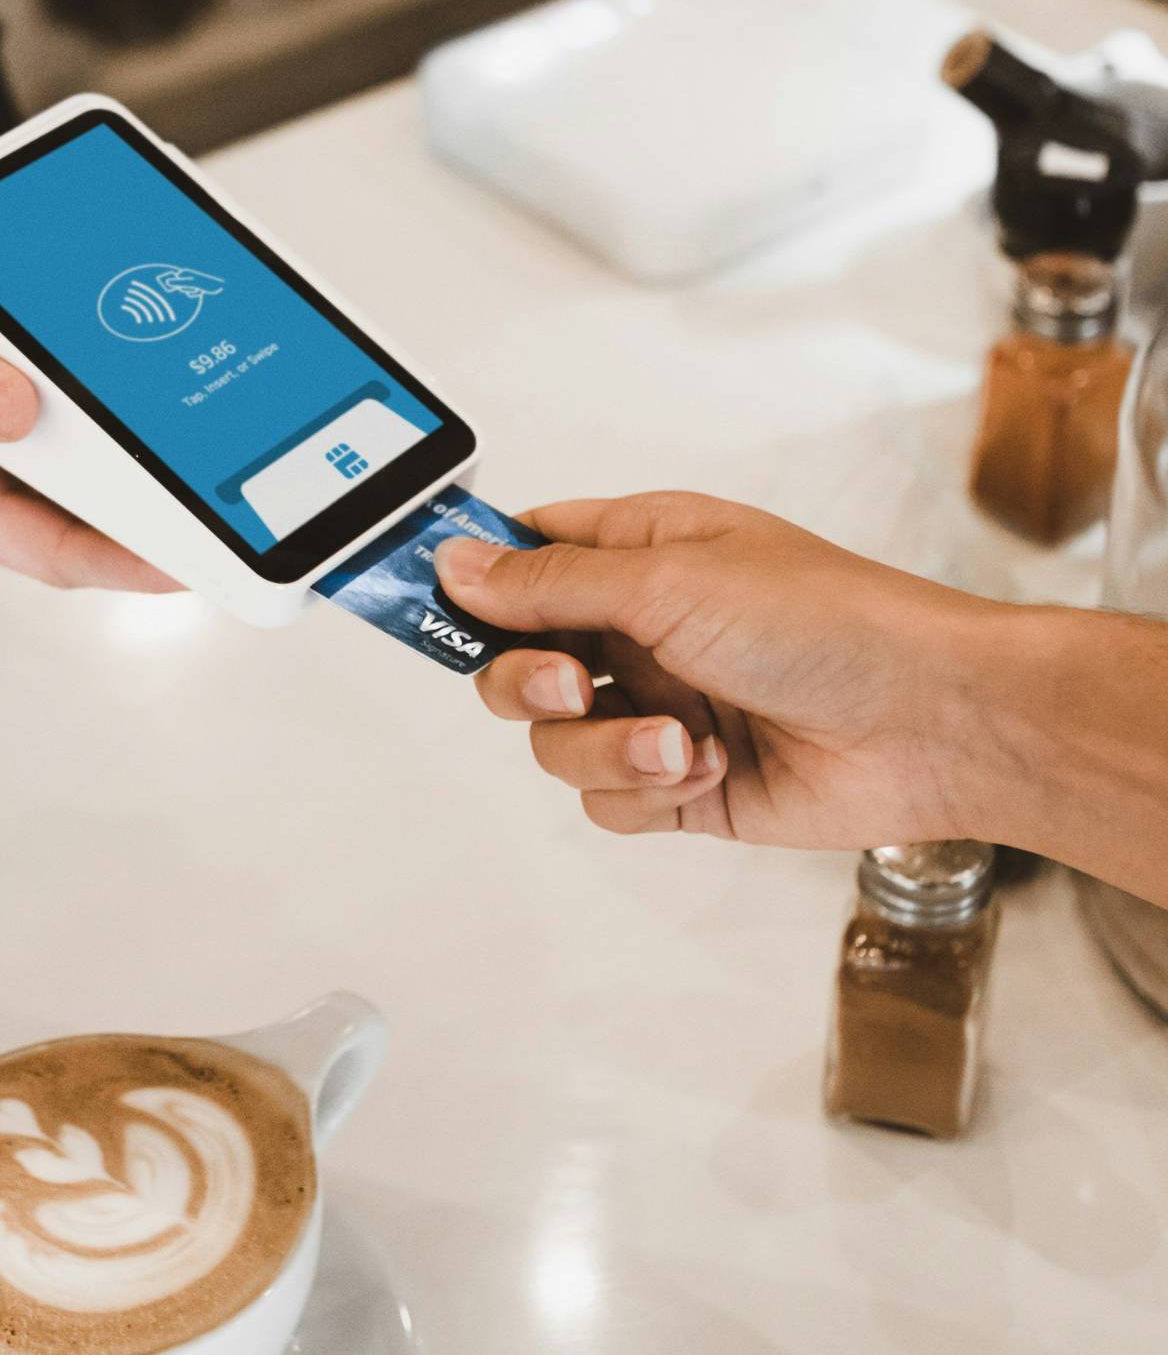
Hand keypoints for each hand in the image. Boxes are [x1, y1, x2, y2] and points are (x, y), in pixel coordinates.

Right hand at [0, 228, 172, 592]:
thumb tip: (16, 402)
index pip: (55, 550)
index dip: (133, 562)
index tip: (204, 559)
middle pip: (88, 490)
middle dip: (160, 486)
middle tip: (238, 466)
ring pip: (78, 420)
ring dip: (133, 405)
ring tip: (208, 386)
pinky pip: (52, 353)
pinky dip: (89, 337)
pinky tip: (132, 311)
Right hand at [435, 494, 1001, 851]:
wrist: (931, 723)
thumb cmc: (830, 621)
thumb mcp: (671, 582)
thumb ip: (550, 583)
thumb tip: (455, 563)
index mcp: (640, 553)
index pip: (521, 557)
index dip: (471, 581)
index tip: (423, 601)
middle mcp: (642, 629)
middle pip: (517, 662)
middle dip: (530, 684)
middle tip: (574, 685)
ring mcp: (661, 707)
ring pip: (556, 743)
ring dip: (606, 749)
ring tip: (678, 740)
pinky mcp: (684, 785)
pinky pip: (605, 801)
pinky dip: (642, 791)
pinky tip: (703, 769)